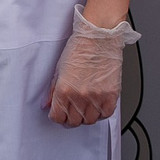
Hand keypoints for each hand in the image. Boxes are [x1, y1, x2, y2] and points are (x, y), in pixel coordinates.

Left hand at [48, 5, 137, 125]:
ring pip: (90, 120)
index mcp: (64, 90)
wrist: (99, 38)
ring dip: (85, 117)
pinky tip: (97, 106)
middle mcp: (80, 96)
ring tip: (84, 108)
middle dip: (70, 119)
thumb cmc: (79, 49)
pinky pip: (106, 114)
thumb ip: (52, 90)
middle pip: (74, 121)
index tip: (58, 114)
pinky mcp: (111, 94)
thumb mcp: (59, 70)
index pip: (58, 117)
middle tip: (71, 112)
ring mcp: (97, 96)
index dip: (57, 117)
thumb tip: (48, 104)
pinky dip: (101, 113)